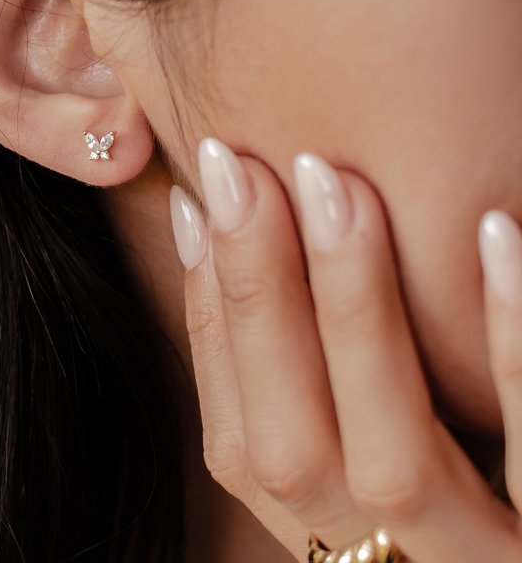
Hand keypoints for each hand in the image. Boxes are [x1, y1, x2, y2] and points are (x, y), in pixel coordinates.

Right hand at [168, 139, 521, 560]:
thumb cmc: (480, 501)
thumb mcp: (413, 473)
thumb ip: (342, 386)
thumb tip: (265, 236)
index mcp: (341, 551)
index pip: (240, 443)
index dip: (211, 321)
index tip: (199, 201)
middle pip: (294, 451)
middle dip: (257, 299)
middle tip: (238, 166)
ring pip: (393, 465)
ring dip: (352, 310)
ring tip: (332, 184)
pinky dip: (511, 343)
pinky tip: (494, 236)